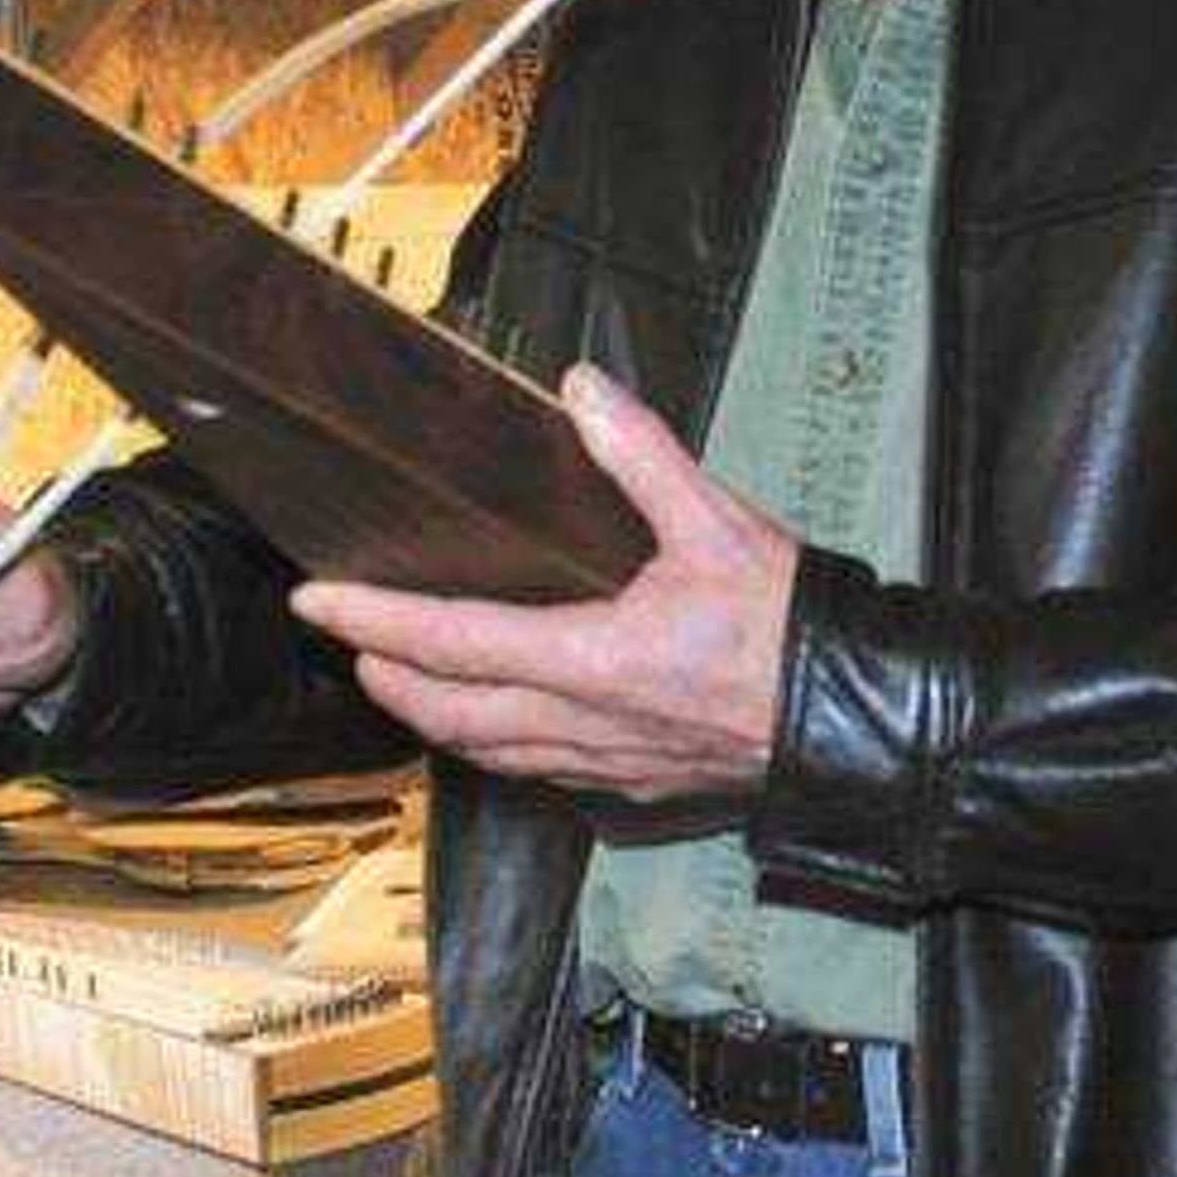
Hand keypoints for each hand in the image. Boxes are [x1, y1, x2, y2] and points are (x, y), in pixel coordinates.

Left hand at [291, 364, 795, 801]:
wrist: (857, 716)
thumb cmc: (792, 628)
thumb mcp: (719, 524)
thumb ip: (644, 456)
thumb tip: (585, 391)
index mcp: (595, 660)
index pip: (454, 641)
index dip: (376, 620)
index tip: (319, 600)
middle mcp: (586, 723)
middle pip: (450, 713)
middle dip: (388, 676)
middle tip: (349, 638)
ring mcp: (607, 764)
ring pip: (490, 752)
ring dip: (434, 717)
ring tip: (402, 679)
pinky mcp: (634, 784)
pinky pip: (539, 772)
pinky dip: (495, 746)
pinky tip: (496, 724)